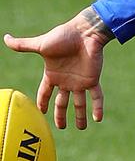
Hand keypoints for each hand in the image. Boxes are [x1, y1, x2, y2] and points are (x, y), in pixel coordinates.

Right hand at [4, 8, 111, 129]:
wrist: (84, 32)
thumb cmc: (63, 36)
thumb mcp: (40, 44)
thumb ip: (23, 45)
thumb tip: (5, 38)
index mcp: (53, 74)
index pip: (45, 92)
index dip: (43, 102)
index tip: (41, 112)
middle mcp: (66, 80)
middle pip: (62, 102)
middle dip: (61, 115)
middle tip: (61, 127)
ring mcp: (80, 81)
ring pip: (80, 103)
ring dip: (80, 115)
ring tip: (82, 128)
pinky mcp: (92, 79)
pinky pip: (96, 96)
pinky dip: (98, 108)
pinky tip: (98, 119)